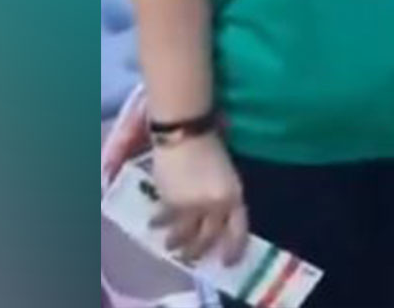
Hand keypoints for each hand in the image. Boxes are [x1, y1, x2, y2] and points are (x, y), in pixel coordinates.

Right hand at [148, 131, 248, 265]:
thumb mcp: (225, 173)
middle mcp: (216, 206)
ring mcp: (193, 206)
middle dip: (199, 251)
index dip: (234, 249)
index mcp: (234, 196)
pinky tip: (154, 222)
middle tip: (191, 258)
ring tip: (170, 245)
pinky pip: (165, 221)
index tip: (227, 261)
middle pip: (209, 238)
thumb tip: (214, 217)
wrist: (186, 132)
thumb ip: (222, 196)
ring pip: (184, 236)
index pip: (238, 230)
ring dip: (176, 243)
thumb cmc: (209, 146)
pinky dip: (159, 223)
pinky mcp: (172, 203)